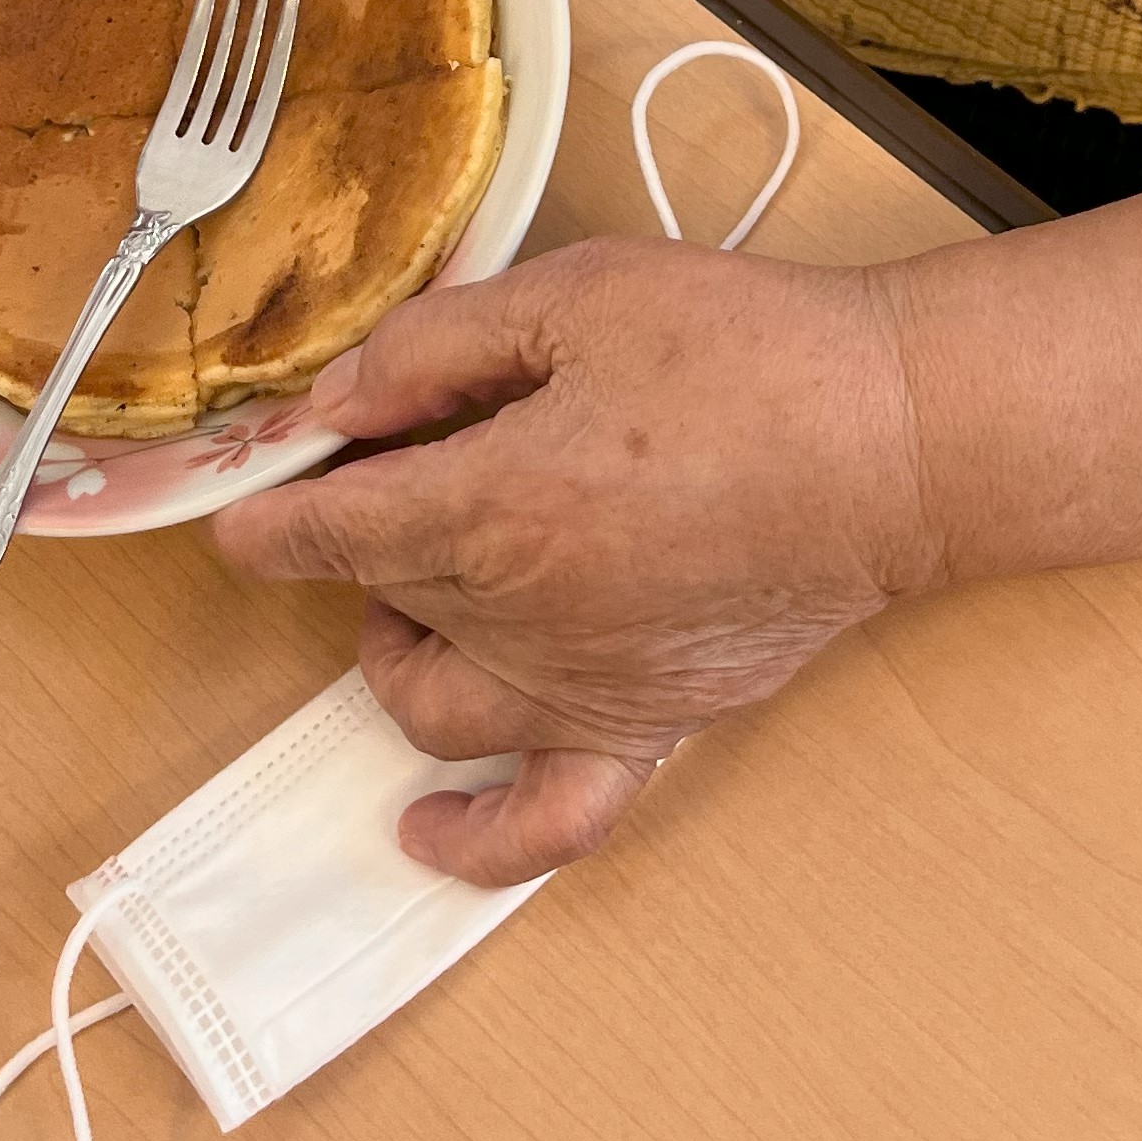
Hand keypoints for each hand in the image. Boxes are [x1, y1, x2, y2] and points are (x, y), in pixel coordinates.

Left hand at [214, 238, 935, 885]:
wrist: (895, 439)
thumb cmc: (748, 353)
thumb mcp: (575, 296)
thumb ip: (436, 347)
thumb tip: (335, 404)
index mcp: (496, 503)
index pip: (328, 531)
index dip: (268, 512)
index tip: (247, 496)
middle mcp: (525, 619)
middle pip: (377, 596)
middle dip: (356, 535)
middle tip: (397, 465)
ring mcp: (585, 691)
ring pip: (427, 707)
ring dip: (396, 645)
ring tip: (430, 579)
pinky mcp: (649, 727)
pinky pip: (544, 826)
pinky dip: (473, 843)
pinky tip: (427, 827)